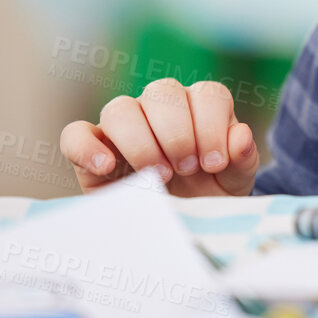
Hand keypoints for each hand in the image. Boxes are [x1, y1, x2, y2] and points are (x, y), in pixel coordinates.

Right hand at [60, 78, 257, 196]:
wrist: (177, 225)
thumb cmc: (208, 196)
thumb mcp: (232, 184)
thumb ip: (241, 160)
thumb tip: (240, 135)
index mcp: (200, 108)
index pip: (207, 94)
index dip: (212, 125)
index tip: (214, 164)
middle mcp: (161, 108)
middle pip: (162, 91)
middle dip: (178, 132)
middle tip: (187, 169)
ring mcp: (123, 126)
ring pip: (120, 107)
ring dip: (140, 140)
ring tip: (157, 175)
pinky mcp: (91, 150)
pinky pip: (75, 133)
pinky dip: (86, 146)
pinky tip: (107, 167)